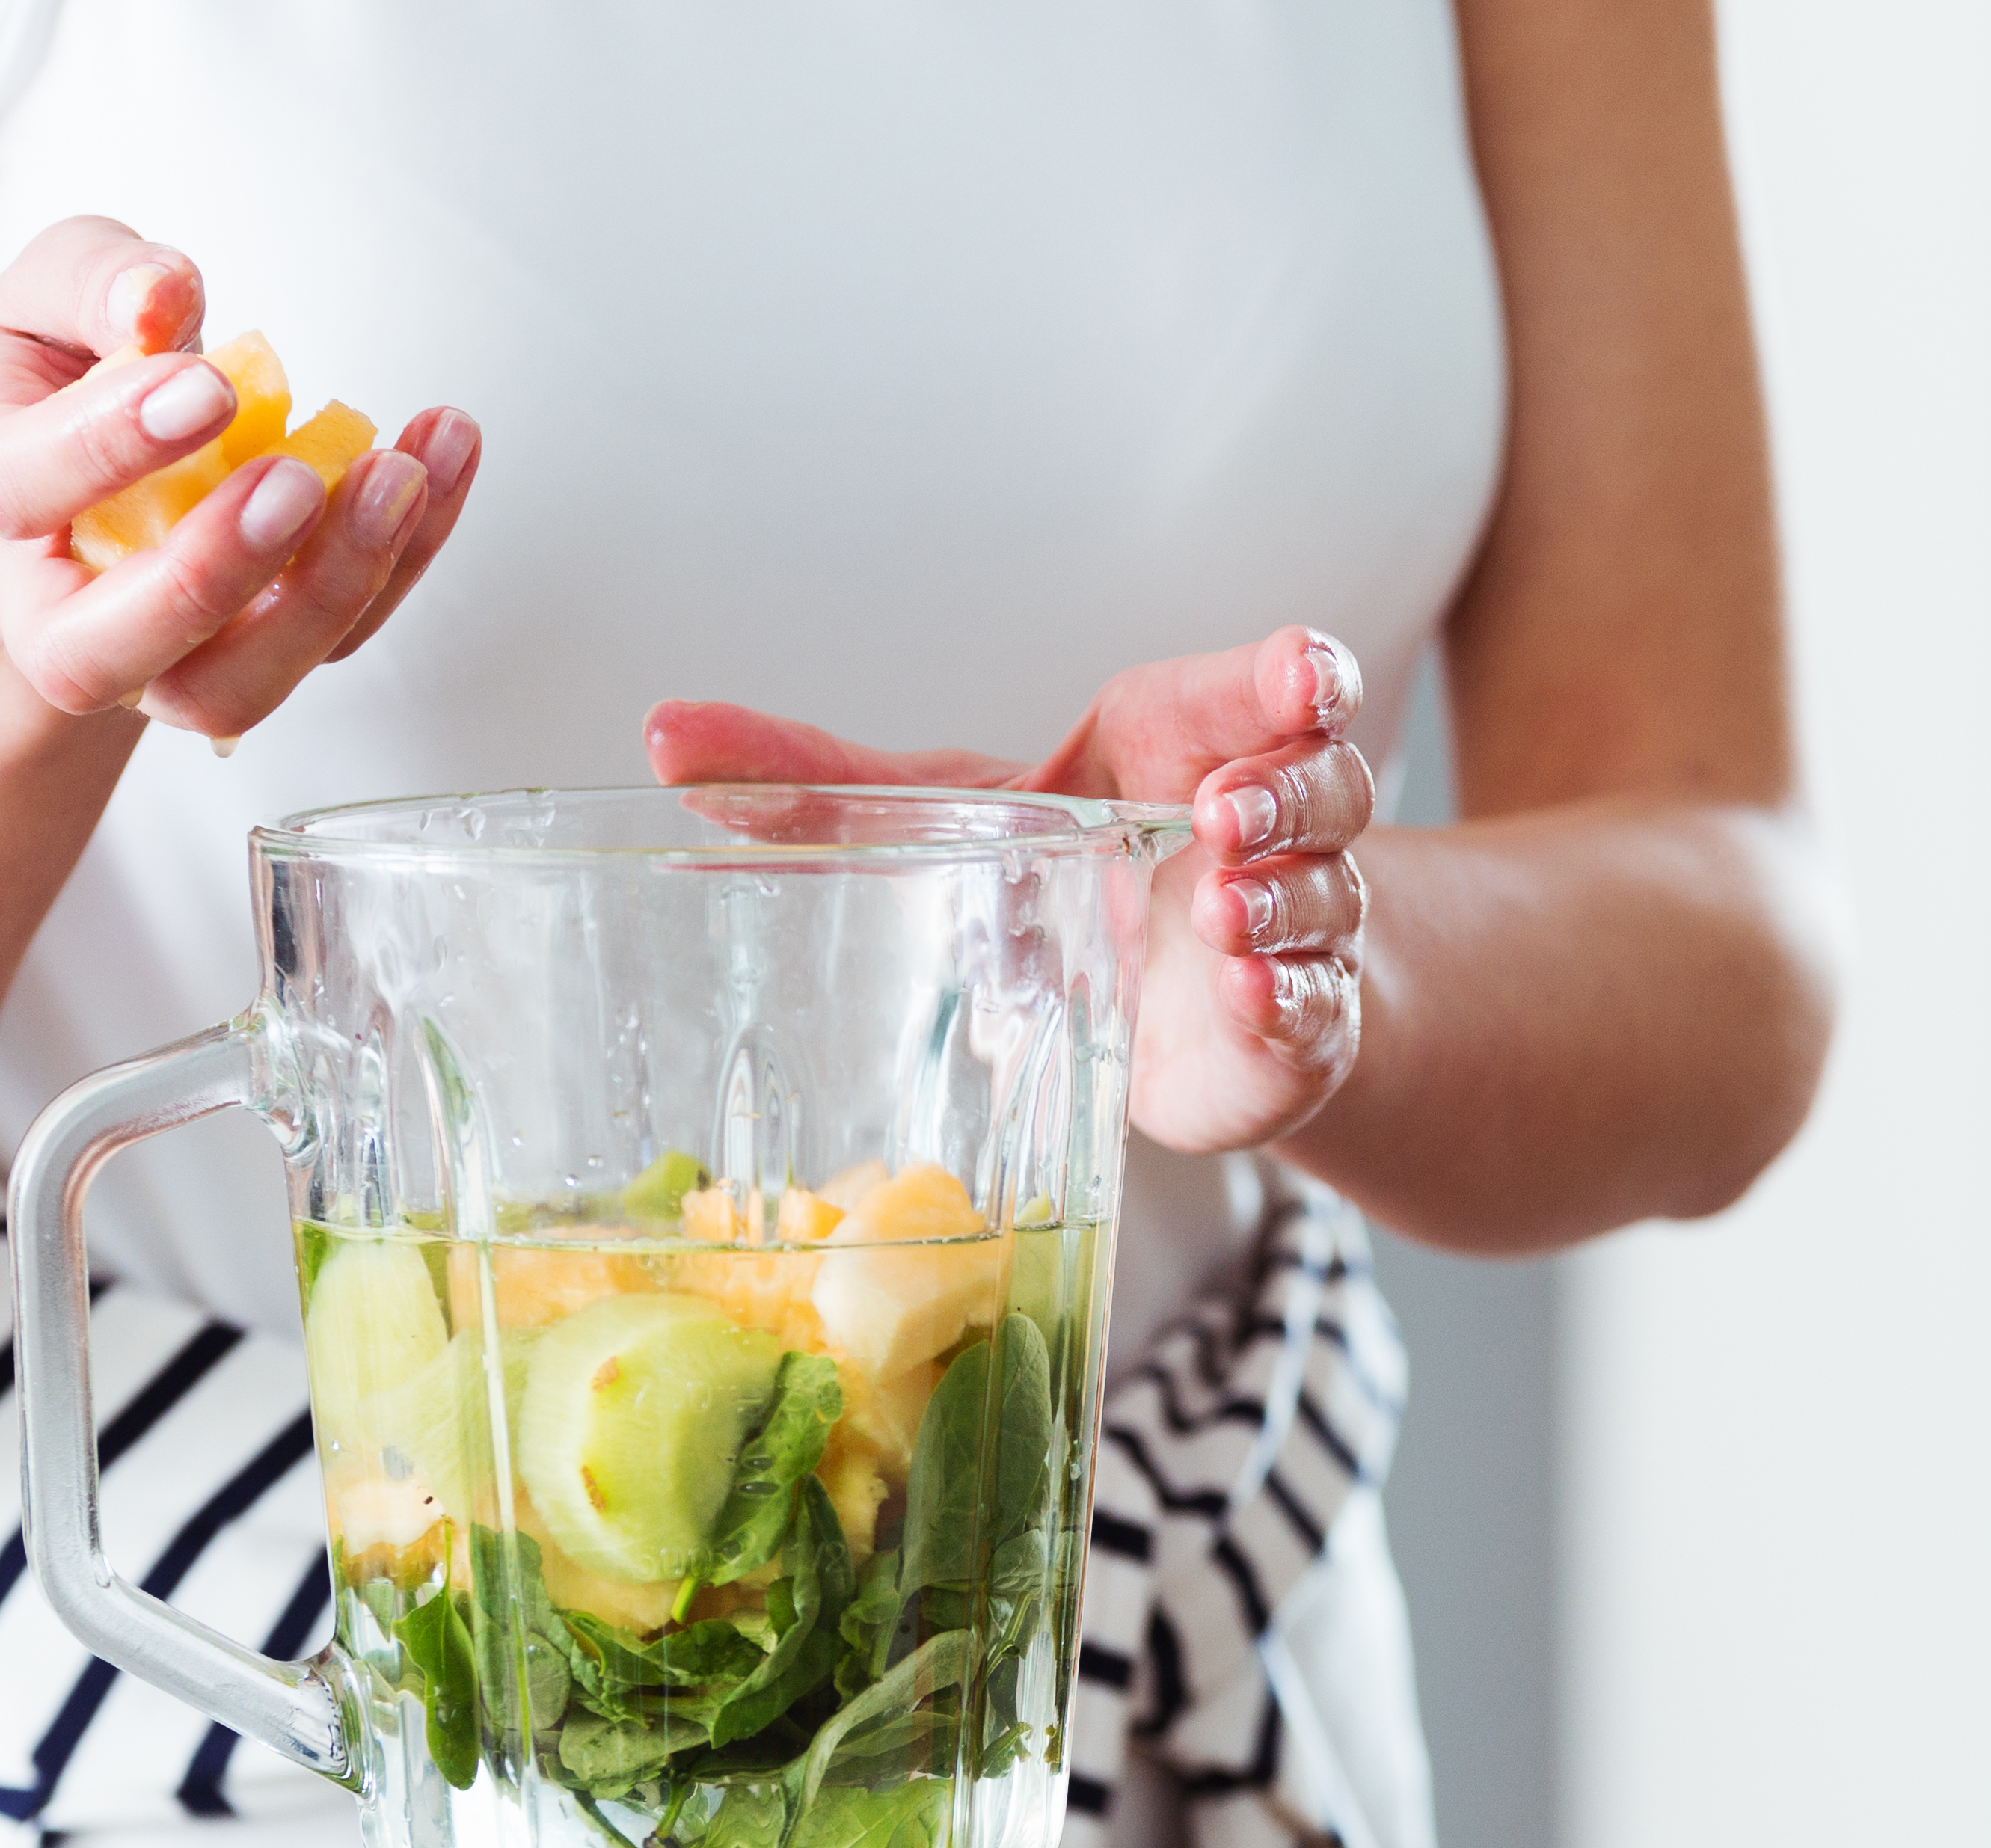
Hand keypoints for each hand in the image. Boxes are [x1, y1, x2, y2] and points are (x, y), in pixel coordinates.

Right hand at [0, 218, 481, 736]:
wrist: (84, 483)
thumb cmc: (60, 384)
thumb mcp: (49, 298)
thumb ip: (95, 281)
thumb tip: (161, 296)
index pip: (24, 490)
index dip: (111, 443)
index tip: (206, 386)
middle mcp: (56, 616)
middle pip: (113, 647)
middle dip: (215, 568)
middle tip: (300, 475)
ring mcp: (163, 662)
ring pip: (237, 682)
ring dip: (336, 584)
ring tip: (402, 471)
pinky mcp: (262, 661)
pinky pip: (335, 637)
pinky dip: (404, 556)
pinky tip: (441, 459)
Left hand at [645, 626, 1374, 1153]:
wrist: (1159, 1018)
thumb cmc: (1064, 888)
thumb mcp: (946, 816)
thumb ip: (821, 781)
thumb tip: (665, 736)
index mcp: (1181, 744)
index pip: (1266, 687)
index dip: (1292, 676)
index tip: (1297, 681)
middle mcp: (1258, 826)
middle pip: (1321, 775)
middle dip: (1286, 787)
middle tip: (1221, 814)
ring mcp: (1290, 928)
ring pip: (1325, 891)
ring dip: (1282, 896)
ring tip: (1218, 908)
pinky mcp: (1296, 1029)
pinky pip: (1313, 1007)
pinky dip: (1287, 997)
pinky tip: (1248, 994)